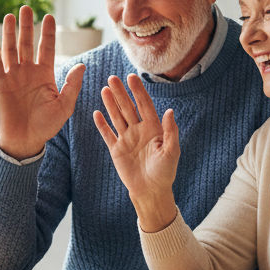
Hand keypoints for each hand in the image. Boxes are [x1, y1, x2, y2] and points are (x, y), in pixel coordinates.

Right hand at [0, 7, 85, 159]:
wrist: (26, 140)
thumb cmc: (47, 125)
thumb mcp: (64, 105)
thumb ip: (72, 85)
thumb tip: (83, 65)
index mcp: (45, 74)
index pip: (46, 48)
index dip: (47, 32)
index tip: (49, 16)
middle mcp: (28, 72)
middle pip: (27, 43)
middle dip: (26, 26)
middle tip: (26, 8)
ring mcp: (13, 77)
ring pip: (10, 50)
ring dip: (9, 33)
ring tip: (9, 16)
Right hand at [93, 74, 178, 231]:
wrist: (151, 191)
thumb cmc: (165, 172)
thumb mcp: (172, 151)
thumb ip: (170, 131)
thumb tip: (169, 110)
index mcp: (153, 128)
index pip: (144, 105)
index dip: (138, 91)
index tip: (131, 77)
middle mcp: (139, 130)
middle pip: (128, 107)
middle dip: (121, 93)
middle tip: (112, 78)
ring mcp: (126, 139)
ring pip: (117, 117)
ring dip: (110, 104)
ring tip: (104, 89)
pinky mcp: (116, 150)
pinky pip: (108, 134)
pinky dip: (102, 125)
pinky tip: (97, 113)